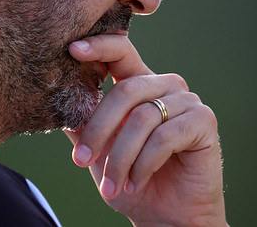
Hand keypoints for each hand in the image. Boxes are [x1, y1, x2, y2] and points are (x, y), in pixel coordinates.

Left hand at [65, 35, 226, 226]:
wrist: (168, 218)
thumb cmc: (132, 180)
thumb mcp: (99, 151)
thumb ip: (81, 124)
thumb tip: (53, 102)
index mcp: (139, 84)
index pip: (120, 51)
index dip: (98, 46)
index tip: (72, 50)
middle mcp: (165, 85)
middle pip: (125, 91)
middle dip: (98, 129)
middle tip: (80, 160)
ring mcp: (187, 100)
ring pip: (142, 118)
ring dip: (121, 157)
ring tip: (111, 185)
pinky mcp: (203, 121)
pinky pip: (164, 136)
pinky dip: (144, 163)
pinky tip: (135, 183)